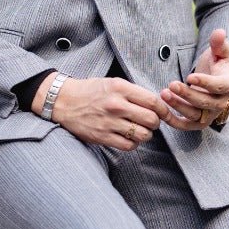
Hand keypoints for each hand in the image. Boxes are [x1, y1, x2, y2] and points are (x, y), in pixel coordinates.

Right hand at [37, 73, 171, 150]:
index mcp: (120, 88)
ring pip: (143, 135)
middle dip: (155, 123)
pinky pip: (129, 146)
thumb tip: (157, 104)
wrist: (64, 101)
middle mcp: (116, 105)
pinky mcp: (102, 136)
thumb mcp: (113, 83)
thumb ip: (134, 92)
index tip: (164, 113)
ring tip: (139, 130)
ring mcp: (109, 122)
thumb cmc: (90, 91)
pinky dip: (133, 144)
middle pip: (151, 120)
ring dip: (145, 135)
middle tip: (150, 122)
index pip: (153, 101)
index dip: (163, 109)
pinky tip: (129, 138)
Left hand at [159, 27, 228, 129]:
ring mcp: (208, 115)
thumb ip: (219, 43)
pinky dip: (173, 121)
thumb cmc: (216, 66)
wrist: (214, 84)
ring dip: (178, 106)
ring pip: (194, 115)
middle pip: (205, 102)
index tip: (190, 76)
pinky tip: (161, 111)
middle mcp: (220, 104)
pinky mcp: (196, 122)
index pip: (219, 87)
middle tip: (171, 84)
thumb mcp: (219, 53)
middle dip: (187, 94)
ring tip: (164, 93)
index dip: (205, 83)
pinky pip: (185, 125)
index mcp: (227, 86)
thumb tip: (220, 32)